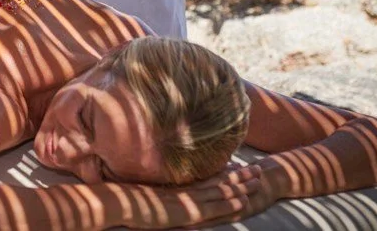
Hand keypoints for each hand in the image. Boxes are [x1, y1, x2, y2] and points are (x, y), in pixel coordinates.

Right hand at [114, 164, 264, 229]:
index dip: (224, 173)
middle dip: (239, 176)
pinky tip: (242, 200)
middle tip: (257, 168)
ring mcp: (187, 199)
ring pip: (220, 191)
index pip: (206, 178)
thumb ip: (159, 193)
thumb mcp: (147, 195)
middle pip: (218, 181)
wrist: (118, 201)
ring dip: (241, 187)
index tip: (238, 167)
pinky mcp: (187, 211)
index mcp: (178, 186)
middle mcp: (186, 190)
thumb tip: (163, 192)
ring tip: (258, 181)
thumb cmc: (127, 200)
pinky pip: (212, 206)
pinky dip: (228, 203)